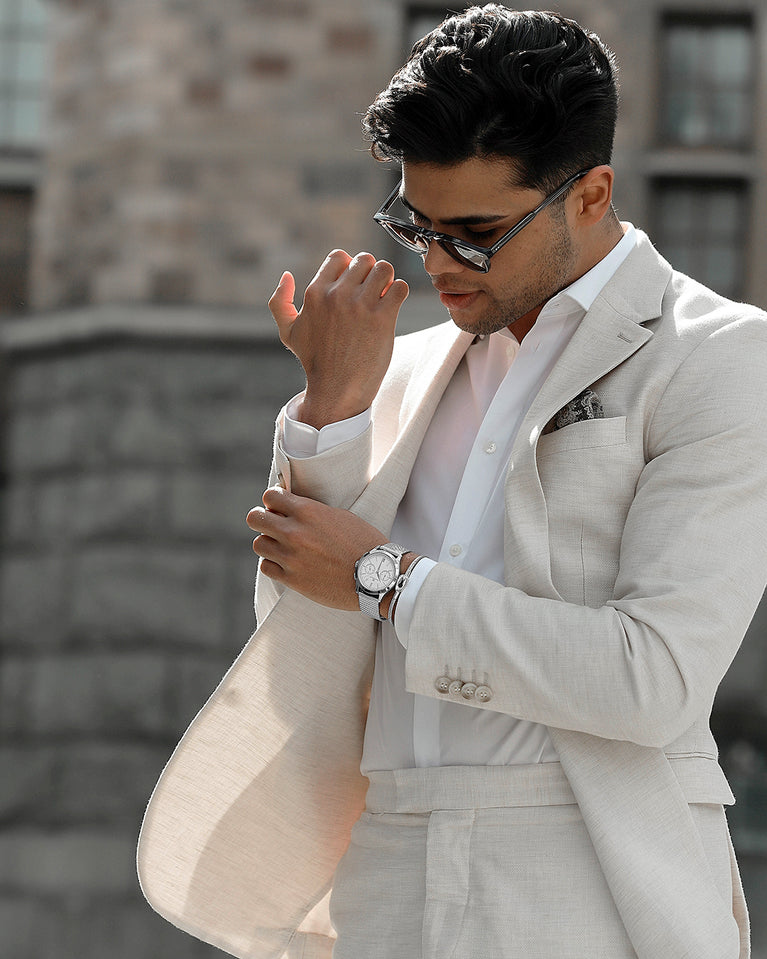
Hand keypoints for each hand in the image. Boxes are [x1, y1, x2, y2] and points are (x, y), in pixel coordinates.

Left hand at [247, 486, 387, 609]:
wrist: (377, 576)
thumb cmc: (364, 543)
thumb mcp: (340, 516)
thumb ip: (312, 512)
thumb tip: (292, 509)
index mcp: (308, 511)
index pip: (270, 496)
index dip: (272, 501)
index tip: (278, 507)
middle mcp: (295, 532)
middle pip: (255, 518)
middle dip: (262, 520)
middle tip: (273, 525)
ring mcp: (291, 557)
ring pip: (258, 544)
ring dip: (268, 544)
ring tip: (282, 547)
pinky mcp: (292, 579)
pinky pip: (266, 567)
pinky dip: (272, 564)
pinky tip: (285, 564)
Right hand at [268, 250, 408, 428]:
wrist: (336, 390)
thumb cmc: (315, 362)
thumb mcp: (289, 333)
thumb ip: (280, 302)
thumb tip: (286, 276)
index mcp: (315, 293)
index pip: (339, 257)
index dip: (350, 267)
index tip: (354, 286)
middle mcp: (337, 296)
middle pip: (365, 260)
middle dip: (370, 274)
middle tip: (370, 294)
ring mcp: (360, 306)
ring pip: (385, 269)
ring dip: (387, 281)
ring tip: (383, 298)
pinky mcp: (382, 319)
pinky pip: (399, 288)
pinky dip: (399, 294)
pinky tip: (391, 308)